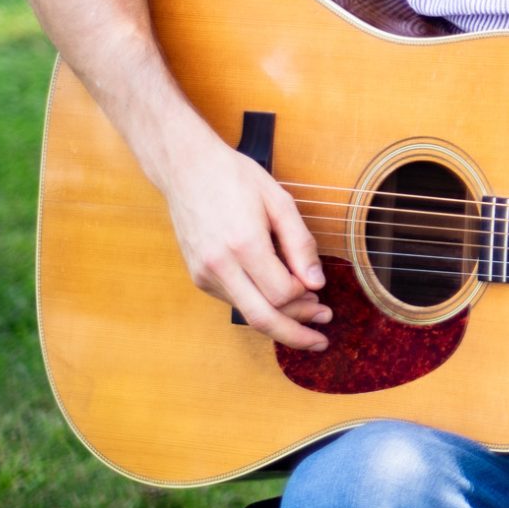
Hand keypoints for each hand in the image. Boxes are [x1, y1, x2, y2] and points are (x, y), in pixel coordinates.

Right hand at [155, 130, 330, 350]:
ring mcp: (204, 274)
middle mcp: (219, 266)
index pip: (282, 293)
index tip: (321, 292)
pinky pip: (234, 299)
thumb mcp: (280, 203)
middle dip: (295, 334)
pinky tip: (276, 292)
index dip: (306, 298)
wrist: (186, 169)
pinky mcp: (198, 276)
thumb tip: (316, 283)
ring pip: (247, 313)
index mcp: (244, 245)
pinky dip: (259, 302)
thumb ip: (301, 245)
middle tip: (322, 338)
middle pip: (262, 318)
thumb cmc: (236, 179)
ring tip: (308, 312)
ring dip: (280, 319)